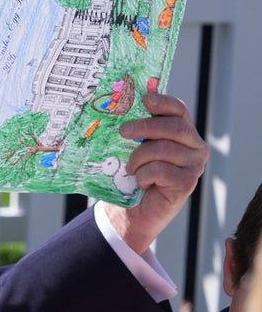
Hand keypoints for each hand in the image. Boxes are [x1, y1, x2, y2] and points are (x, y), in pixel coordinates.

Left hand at [102, 93, 207, 253]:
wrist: (131, 211)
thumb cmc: (132, 175)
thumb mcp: (132, 148)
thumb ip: (134, 130)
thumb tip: (116, 108)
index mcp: (182, 132)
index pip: (179, 110)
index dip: (163, 102)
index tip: (145, 100)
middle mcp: (194, 146)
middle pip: (174, 127)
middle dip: (144, 127)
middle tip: (123, 131)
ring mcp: (194, 165)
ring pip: (164, 149)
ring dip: (138, 157)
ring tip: (130, 167)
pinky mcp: (187, 183)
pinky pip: (161, 170)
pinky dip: (143, 174)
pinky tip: (141, 182)